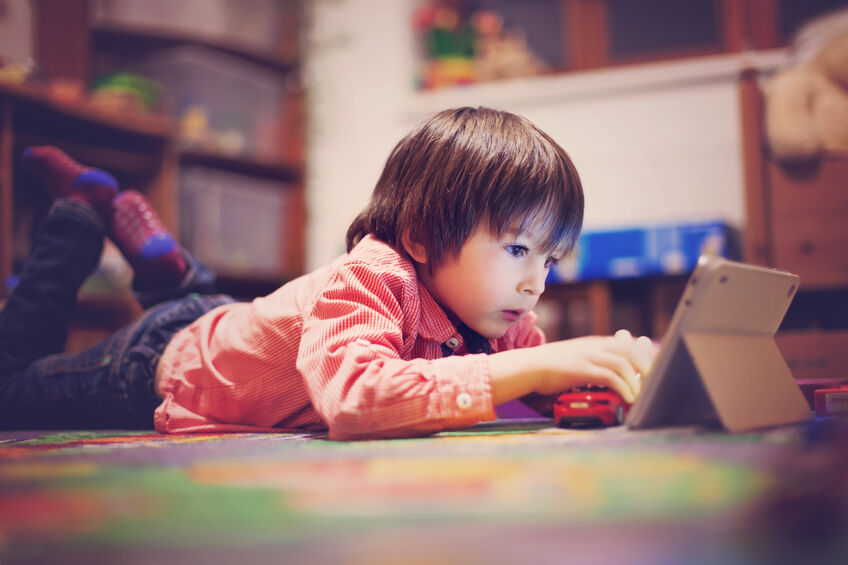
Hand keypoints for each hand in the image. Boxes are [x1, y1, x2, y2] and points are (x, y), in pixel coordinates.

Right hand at [534, 329, 655, 402]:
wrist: (526, 367)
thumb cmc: (548, 368)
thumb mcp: (574, 360)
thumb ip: (592, 364)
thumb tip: (609, 377)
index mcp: (594, 344)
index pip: (627, 345)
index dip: (645, 355)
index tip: (655, 368)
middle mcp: (594, 346)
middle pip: (631, 351)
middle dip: (648, 367)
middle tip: (656, 384)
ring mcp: (588, 356)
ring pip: (624, 364)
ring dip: (637, 382)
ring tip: (643, 397)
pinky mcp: (582, 369)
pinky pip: (611, 377)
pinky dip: (624, 388)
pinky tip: (629, 398)